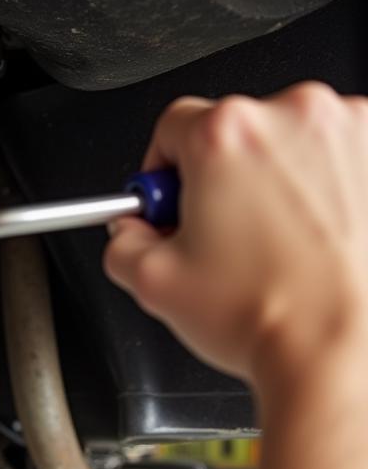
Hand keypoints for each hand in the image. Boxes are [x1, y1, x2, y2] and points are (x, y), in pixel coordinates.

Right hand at [104, 82, 367, 390]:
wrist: (343, 352)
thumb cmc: (267, 315)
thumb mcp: (152, 284)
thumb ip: (123, 243)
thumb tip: (131, 231)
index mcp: (225, 136)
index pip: (172, 127)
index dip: (163, 170)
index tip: (172, 200)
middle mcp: (294, 117)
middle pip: (237, 133)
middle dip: (224, 179)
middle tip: (224, 234)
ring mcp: (354, 133)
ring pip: (293, 145)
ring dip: (280, 182)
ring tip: (279, 245)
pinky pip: (346, 162)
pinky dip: (331, 192)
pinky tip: (320, 241)